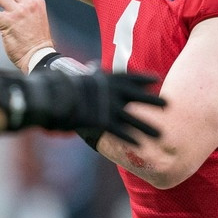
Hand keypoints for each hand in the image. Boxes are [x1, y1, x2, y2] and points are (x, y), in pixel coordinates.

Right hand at [0, 70, 164, 144]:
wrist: (46, 96)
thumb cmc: (55, 86)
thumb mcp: (73, 77)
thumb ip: (87, 78)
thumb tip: (90, 71)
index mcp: (101, 78)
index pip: (126, 77)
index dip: (142, 78)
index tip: (156, 79)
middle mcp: (107, 91)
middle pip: (136, 97)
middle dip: (154, 101)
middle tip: (171, 105)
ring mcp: (104, 106)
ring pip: (132, 118)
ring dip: (148, 126)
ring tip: (163, 135)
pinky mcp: (100, 121)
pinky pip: (119, 132)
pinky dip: (130, 139)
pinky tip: (141, 146)